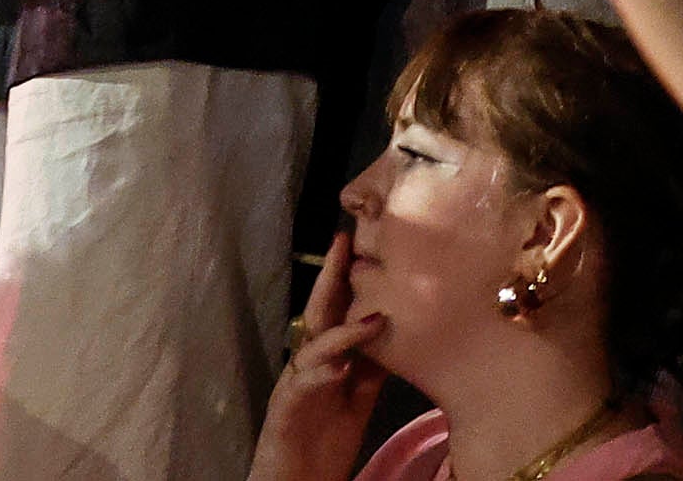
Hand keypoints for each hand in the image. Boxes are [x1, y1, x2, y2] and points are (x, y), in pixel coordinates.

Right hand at [256, 232, 390, 480]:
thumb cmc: (325, 442)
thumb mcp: (359, 398)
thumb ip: (373, 365)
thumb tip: (398, 330)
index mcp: (326, 359)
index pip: (338, 310)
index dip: (350, 278)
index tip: (366, 242)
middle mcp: (307, 364)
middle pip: (318, 314)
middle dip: (331, 278)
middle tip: (345, 242)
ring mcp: (293, 384)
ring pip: (312, 345)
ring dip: (340, 328)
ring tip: (371, 315)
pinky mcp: (284, 409)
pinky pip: (302, 384)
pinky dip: (321, 371)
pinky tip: (339, 364)